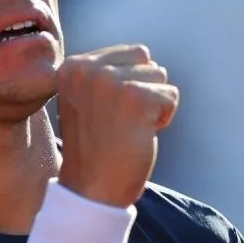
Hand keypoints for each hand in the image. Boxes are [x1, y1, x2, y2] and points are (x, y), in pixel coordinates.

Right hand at [55, 44, 177, 207]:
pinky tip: (140, 135)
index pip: (130, 53)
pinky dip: (163, 119)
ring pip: (160, 77)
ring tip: (128, 129)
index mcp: (72, 67)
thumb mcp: (87, 101)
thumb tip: (144, 55)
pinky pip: (171, 97)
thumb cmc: (96, 149)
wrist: (92, 189)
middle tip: (120, 122)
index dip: (130, 86)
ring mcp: (111, 82)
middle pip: (147, 61)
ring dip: (153, 105)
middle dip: (144, 90)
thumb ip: (104, 73)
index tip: (108, 114)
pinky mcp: (136, 97)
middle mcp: (88, 69)